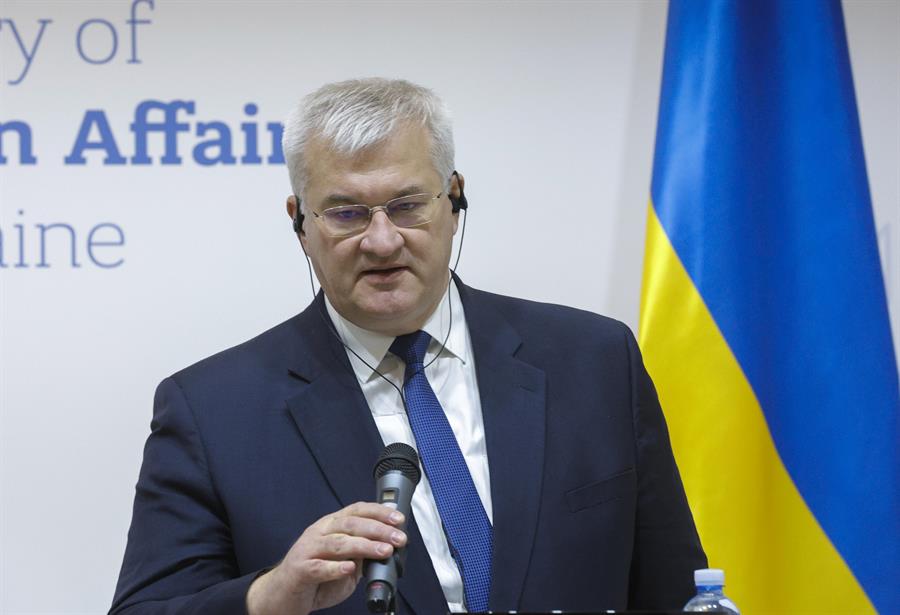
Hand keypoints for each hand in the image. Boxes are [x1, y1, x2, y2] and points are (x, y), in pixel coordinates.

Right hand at [246, 502, 406, 614]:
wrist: (282, 596)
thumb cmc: (315, 577)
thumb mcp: (344, 563)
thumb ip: (362, 555)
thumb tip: (387, 547)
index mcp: (330, 526)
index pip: (356, 511)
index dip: (378, 512)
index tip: (399, 519)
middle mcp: (319, 533)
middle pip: (350, 524)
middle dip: (378, 529)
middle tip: (398, 538)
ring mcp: (307, 549)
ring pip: (338, 543)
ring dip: (364, 546)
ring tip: (384, 551)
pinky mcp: (299, 570)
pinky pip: (318, 567)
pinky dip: (335, 567)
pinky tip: (350, 568)